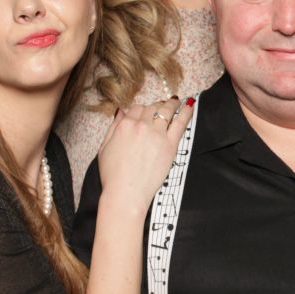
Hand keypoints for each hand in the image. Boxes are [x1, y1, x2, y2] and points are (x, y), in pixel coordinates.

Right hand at [96, 97, 192, 213]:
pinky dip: (186, 112)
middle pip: (152, 108)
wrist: (126, 192)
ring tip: (176, 100)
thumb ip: (114, 127)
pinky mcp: (170, 144)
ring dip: (172, 104)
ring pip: (166, 111)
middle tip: (162, 105)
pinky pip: (180, 123)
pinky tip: (190, 106)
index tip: (146, 112)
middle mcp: (141, 126)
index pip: (136, 108)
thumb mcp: (104, 147)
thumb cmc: (113, 175)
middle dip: (157, 106)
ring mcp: (157, 134)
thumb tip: (121, 112)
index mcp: (124, 125)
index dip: (142, 109)